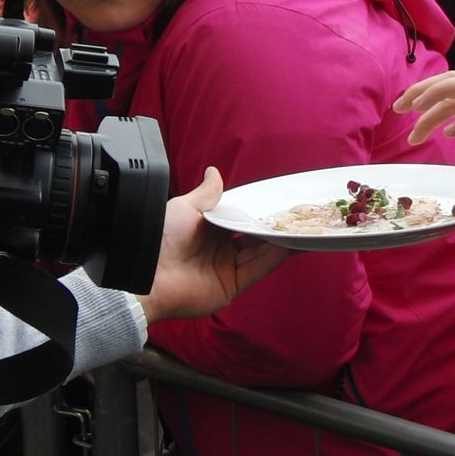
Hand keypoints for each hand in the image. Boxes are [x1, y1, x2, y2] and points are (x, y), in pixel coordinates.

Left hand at [139, 167, 288, 323]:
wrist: (150, 275)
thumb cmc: (161, 238)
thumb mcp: (185, 207)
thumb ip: (206, 193)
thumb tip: (214, 171)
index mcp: (210, 230)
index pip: (241, 219)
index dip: (259, 211)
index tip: (279, 201)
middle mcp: (221, 249)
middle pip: (255, 236)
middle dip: (276, 226)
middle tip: (299, 213)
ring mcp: (228, 267)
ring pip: (262, 252)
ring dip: (282, 240)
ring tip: (304, 226)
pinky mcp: (233, 284)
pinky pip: (260, 268)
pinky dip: (276, 257)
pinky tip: (292, 244)